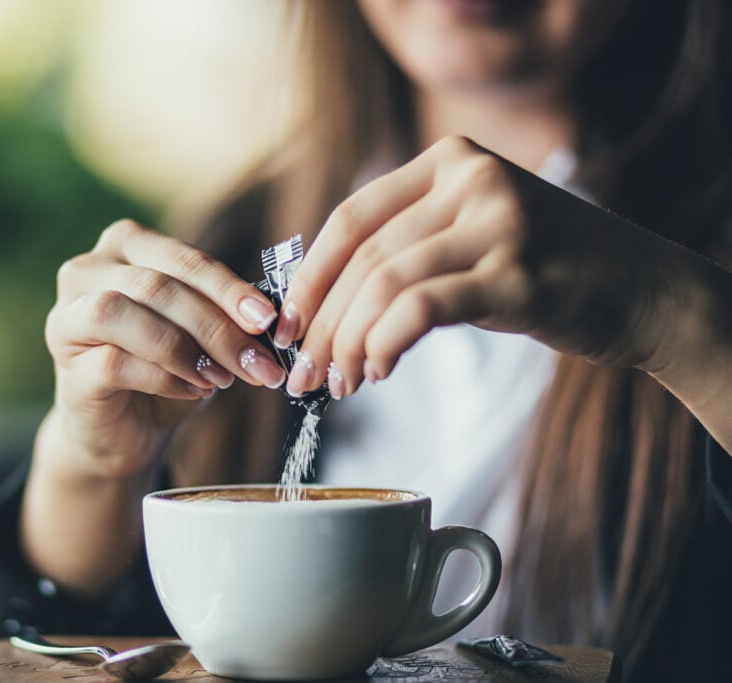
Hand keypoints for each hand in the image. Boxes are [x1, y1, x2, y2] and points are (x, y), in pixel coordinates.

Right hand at [43, 219, 284, 479]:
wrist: (125, 433)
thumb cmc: (167, 372)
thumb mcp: (202, 335)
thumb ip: (225, 314)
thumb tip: (271, 316)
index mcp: (125, 247)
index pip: (183, 259)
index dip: (228, 289)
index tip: (269, 320)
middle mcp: (86, 271)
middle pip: (158, 286)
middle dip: (217, 326)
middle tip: (258, 363)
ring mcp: (67, 317)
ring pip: (125, 313)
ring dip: (185, 348)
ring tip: (222, 379)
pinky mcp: (66, 365)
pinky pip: (116, 362)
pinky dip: (164, 377)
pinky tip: (193, 392)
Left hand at [276, 135, 684, 398]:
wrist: (642, 290)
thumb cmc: (543, 270)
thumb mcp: (471, 237)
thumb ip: (408, 248)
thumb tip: (323, 305)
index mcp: (449, 161)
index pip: (350, 218)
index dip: (309, 277)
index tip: (287, 325)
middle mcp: (470, 179)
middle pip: (362, 258)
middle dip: (324, 324)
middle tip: (307, 373)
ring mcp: (497, 221)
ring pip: (385, 286)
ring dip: (349, 344)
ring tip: (342, 382)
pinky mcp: (518, 273)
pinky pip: (422, 310)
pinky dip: (385, 344)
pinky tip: (380, 371)